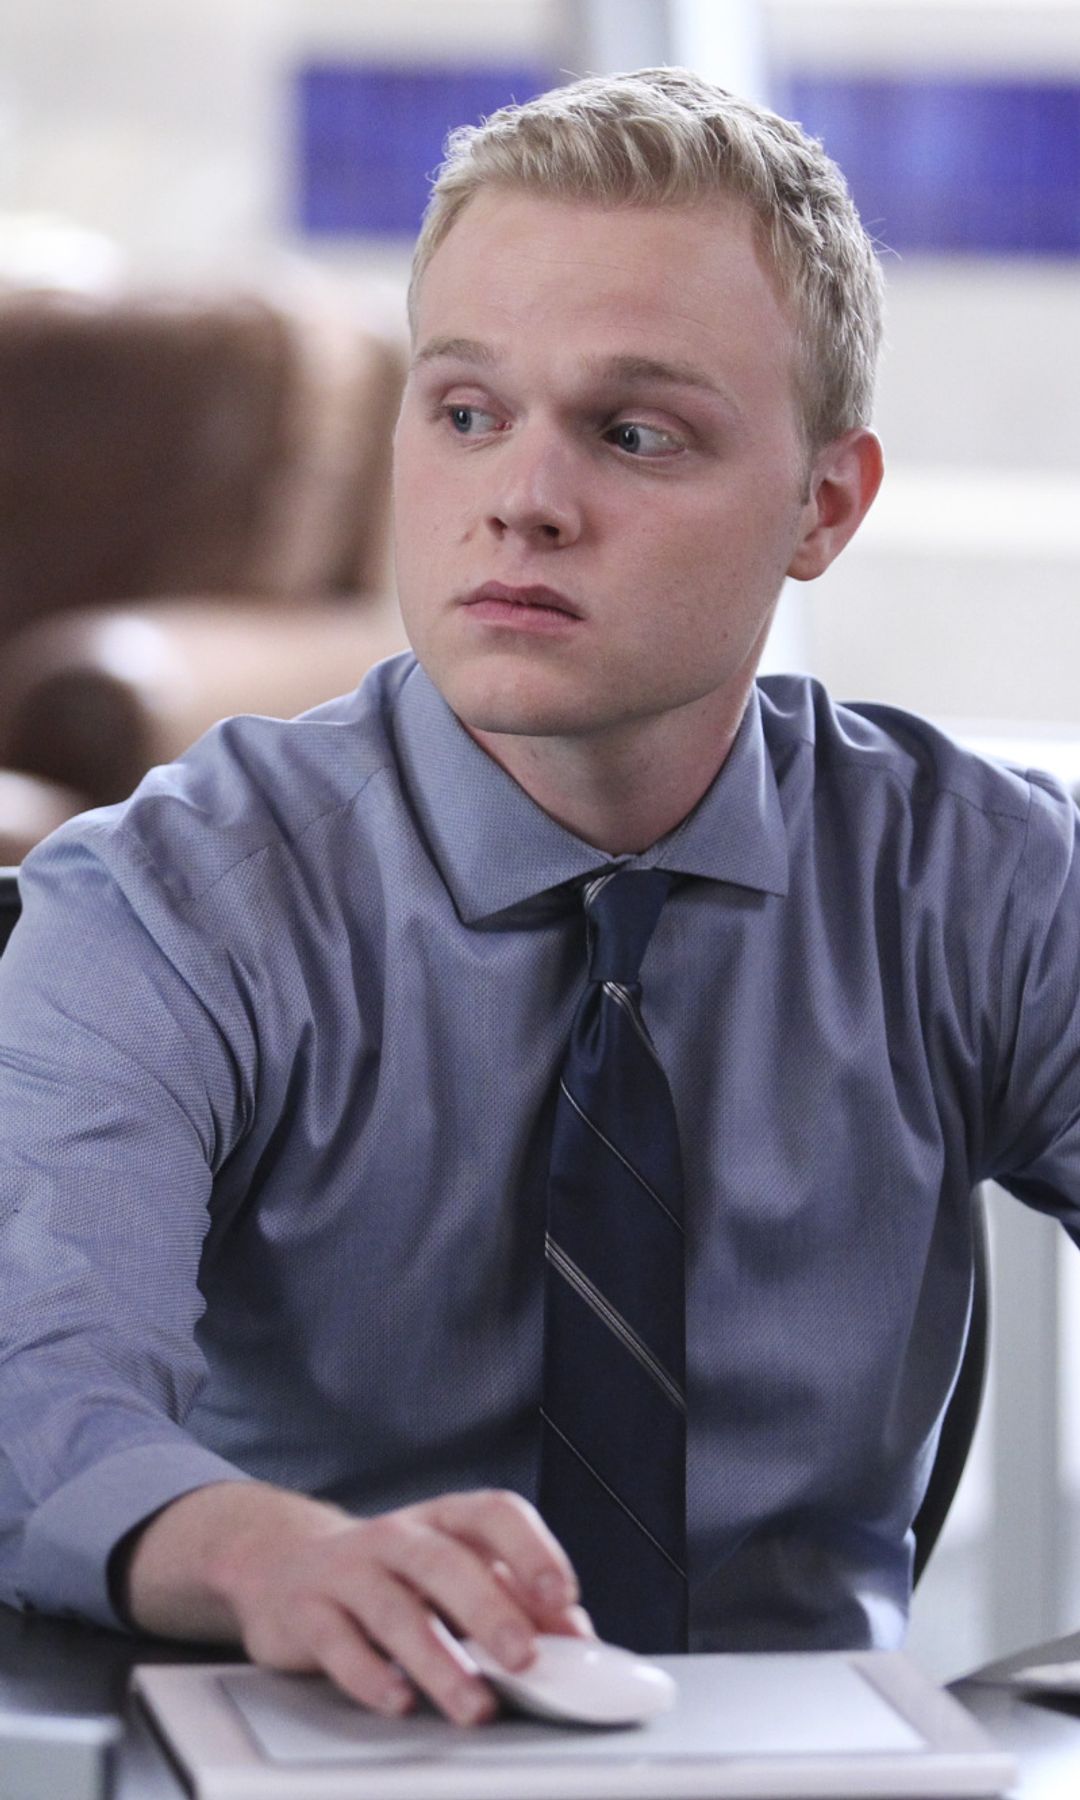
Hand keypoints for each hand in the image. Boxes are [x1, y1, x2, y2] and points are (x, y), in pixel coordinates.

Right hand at [126, 1483, 590, 1725]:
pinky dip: (369, 1675)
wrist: (284, 1563)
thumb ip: (515, 1599)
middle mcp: (396, 1537)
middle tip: (525, 1659)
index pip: (493, 1513)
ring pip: (393, 1609)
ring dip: (438, 1660)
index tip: (563, 1594)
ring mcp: (347, 1571)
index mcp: (443, 1520)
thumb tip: (576, 1639)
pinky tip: (398, 1701)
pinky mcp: (307, 1613)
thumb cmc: (392, 1573)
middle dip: (489, 1609)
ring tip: (475, 1704)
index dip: (531, 1549)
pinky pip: (336, 1642)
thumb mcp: (454, 1572)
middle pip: (445, 1562)